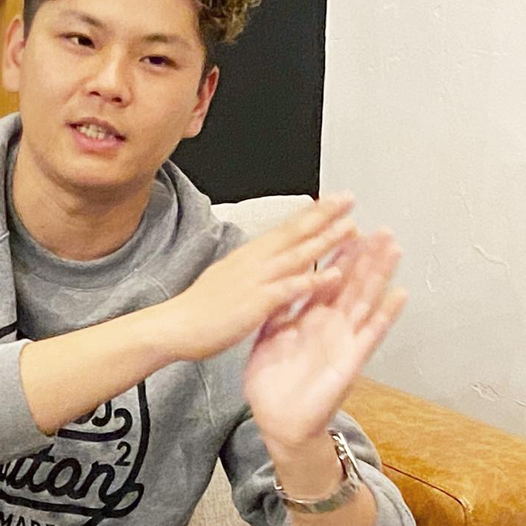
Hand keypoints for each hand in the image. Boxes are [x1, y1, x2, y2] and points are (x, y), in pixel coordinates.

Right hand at [150, 194, 359, 363]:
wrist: (175, 326)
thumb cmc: (199, 308)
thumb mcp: (228, 279)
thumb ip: (254, 271)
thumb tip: (272, 263)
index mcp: (248, 256)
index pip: (284, 228)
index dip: (309, 213)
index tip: (331, 201)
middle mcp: (254, 262)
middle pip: (294, 233)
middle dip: (324, 215)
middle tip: (348, 199)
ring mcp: (256, 280)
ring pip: (297, 255)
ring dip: (325, 240)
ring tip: (351, 228)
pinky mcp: (256, 303)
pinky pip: (289, 289)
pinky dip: (312, 281)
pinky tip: (333, 275)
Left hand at [243, 228, 407, 451]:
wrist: (278, 422)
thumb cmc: (273, 383)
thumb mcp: (268, 337)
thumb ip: (276, 311)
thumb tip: (275, 284)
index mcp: (308, 317)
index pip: (326, 277)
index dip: (336, 253)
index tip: (345, 225)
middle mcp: (331, 324)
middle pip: (352, 282)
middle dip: (365, 255)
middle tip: (380, 227)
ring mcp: (344, 340)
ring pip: (366, 300)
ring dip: (380, 274)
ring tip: (394, 247)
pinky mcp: (351, 360)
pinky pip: (371, 334)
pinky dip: (386, 314)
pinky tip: (400, 293)